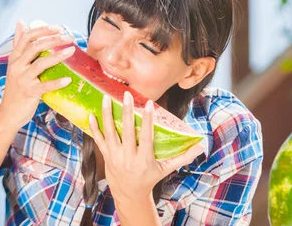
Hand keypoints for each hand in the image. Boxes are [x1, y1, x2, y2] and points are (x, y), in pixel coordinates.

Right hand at [0, 19, 76, 129]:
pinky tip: (68, 79)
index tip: (59, 27)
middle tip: (69, 37)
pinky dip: (57, 82)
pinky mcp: (29, 92)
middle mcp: (17, 66)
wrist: (8, 113)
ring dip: (58, 56)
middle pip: (35, 47)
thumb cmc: (16, 87)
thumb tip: (21, 22)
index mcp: (15, 57)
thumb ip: (19, 44)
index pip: (27, 37)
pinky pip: (45, 86)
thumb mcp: (16, 64)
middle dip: (54, 40)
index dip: (43, 30)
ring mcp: (22, 79)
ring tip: (72, 51)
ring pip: (40, 63)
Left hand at [89, 91, 204, 202]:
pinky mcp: (106, 156)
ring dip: (107, 115)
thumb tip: (200, 147)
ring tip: (107, 98)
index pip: (146, 137)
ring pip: (110, 133)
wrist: (129, 195)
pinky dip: (94, 128)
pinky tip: (91, 115)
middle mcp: (128, 157)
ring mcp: (115, 156)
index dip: (148, 120)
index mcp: (144, 159)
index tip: (149, 104)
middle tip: (126, 95)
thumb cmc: (150, 178)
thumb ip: (182, 157)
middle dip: (127, 112)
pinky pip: (98, 140)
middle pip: (127, 132)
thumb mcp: (166, 169)